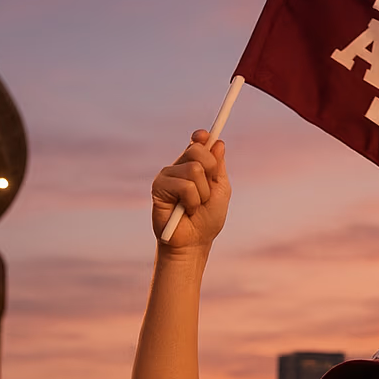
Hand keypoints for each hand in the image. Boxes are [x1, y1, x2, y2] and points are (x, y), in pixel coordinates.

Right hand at [151, 131, 230, 248]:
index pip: (197, 143)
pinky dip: (192, 201)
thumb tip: (218, 142)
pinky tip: (185, 210)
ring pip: (194, 169)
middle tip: (206, 192)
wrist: (194, 242)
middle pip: (197, 150)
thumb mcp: (220, 191)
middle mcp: (179, 168)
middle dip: (210, 172)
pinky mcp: (158, 187)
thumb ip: (218, 167)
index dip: (202, 137)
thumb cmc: (207, 219)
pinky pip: (185, 185)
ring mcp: (167, 176)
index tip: (206, 135)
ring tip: (195, 206)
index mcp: (193, 166)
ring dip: (202, 193)